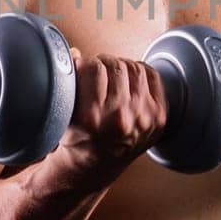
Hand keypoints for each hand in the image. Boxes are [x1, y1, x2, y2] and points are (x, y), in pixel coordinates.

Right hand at [60, 47, 169, 176]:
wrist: (96, 166)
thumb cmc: (76, 138)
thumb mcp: (62, 114)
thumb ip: (66, 80)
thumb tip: (76, 53)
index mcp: (91, 118)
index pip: (93, 67)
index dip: (85, 63)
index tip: (81, 68)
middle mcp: (120, 119)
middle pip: (115, 65)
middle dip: (103, 64)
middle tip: (96, 72)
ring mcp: (143, 118)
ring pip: (134, 67)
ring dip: (121, 67)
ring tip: (111, 77)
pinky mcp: (158, 118)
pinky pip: (152, 76)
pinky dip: (139, 73)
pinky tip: (128, 81)